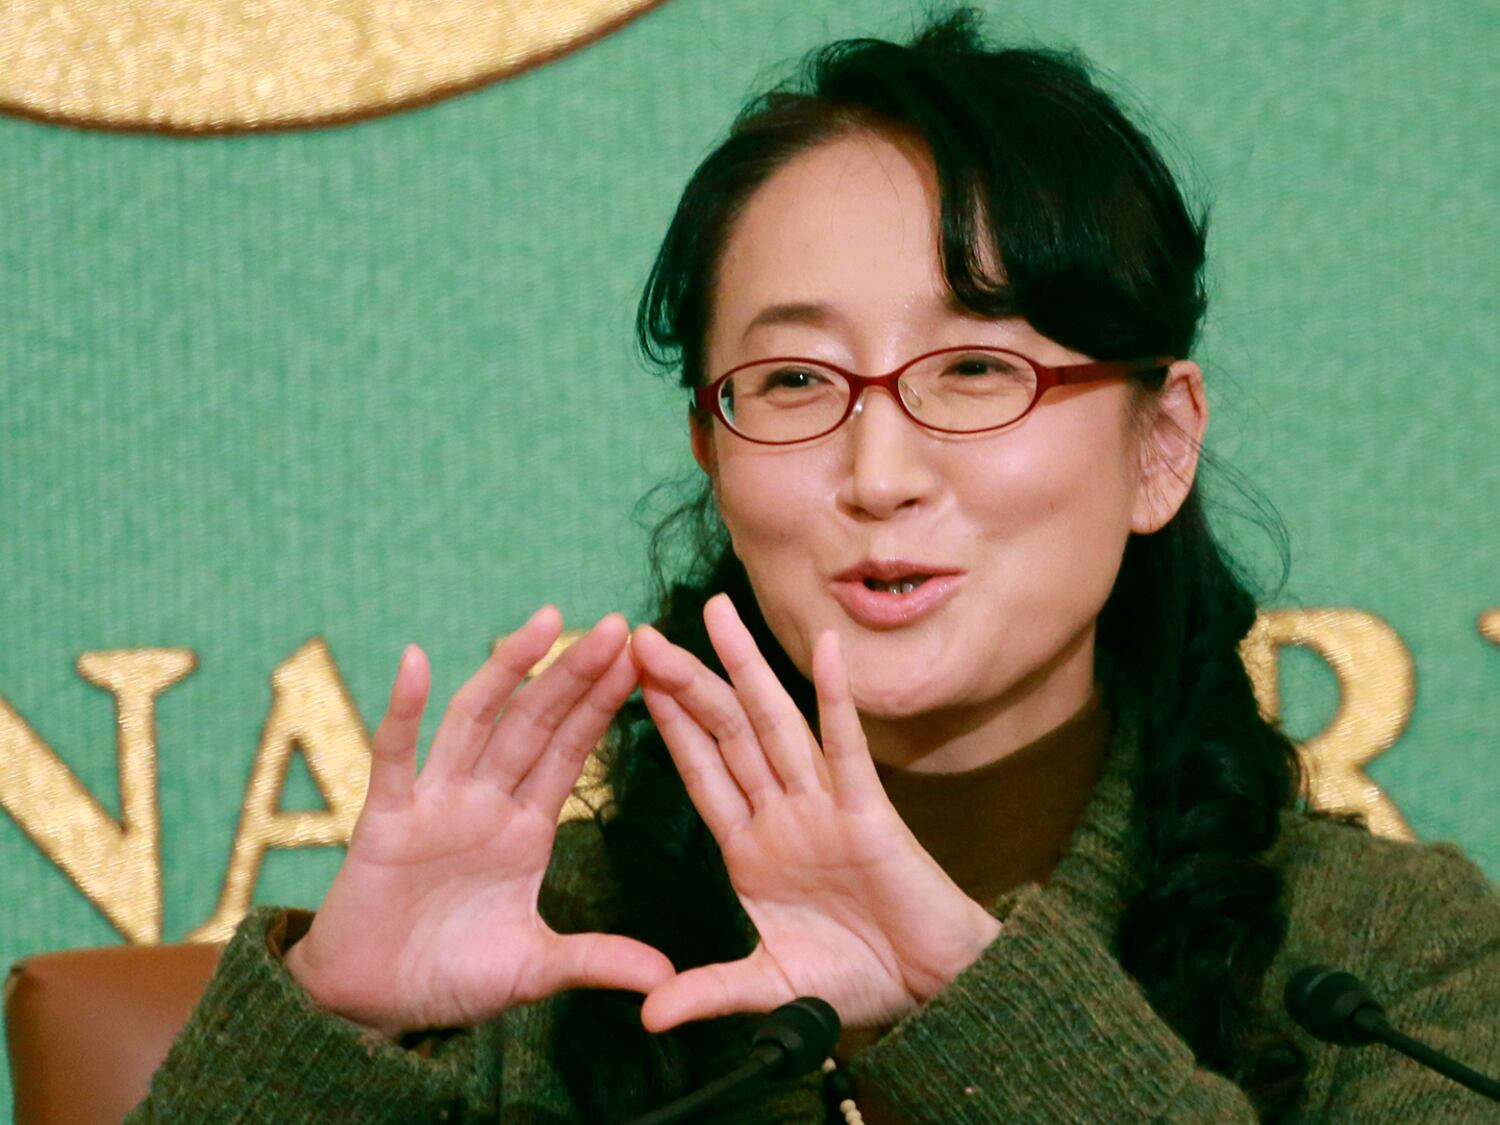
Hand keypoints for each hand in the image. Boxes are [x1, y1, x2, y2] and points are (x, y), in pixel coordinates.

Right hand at [284, 608, 673, 1036]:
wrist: (369, 1008)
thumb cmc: (449, 978)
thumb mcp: (534, 970)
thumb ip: (595, 960)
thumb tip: (667, 976)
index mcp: (525, 829)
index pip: (571, 752)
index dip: (603, 706)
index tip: (642, 660)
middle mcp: (484, 803)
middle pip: (535, 723)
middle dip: (574, 675)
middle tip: (616, 624)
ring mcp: (435, 804)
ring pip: (476, 722)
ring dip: (508, 671)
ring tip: (546, 622)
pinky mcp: (385, 820)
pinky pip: (393, 757)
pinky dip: (404, 710)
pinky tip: (417, 660)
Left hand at [630, 594, 1001, 1032]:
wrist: (931, 990)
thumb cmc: (858, 980)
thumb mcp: (768, 986)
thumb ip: (708, 992)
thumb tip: (647, 1016)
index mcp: (752, 847)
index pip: (700, 772)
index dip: (666, 727)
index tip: (628, 683)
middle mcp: (783, 813)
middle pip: (725, 732)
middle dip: (685, 683)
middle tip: (640, 634)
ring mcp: (824, 806)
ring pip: (775, 723)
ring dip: (743, 668)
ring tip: (712, 613)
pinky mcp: (869, 811)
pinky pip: (847, 748)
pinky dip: (836, 698)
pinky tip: (823, 650)